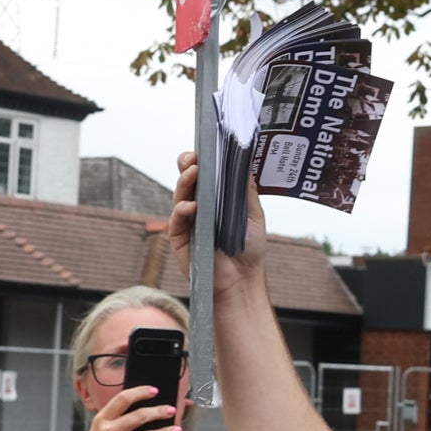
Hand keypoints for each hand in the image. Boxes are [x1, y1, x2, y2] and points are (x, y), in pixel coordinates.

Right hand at [167, 147, 267, 280]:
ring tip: (193, 173)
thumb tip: (246, 165)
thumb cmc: (249, 249)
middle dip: (188, 166)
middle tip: (194, 157)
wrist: (242, 280)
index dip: (202, 161)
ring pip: (180, 197)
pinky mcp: (180, 239)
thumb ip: (246, 192)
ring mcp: (188, 222)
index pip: (204, 175)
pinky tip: (191, 207)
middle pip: (188, 181)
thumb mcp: (254, 216)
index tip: (206, 150)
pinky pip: (177, 221)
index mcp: (215, 200)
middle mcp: (198, 208)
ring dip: (185, 183)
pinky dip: (182, 211)